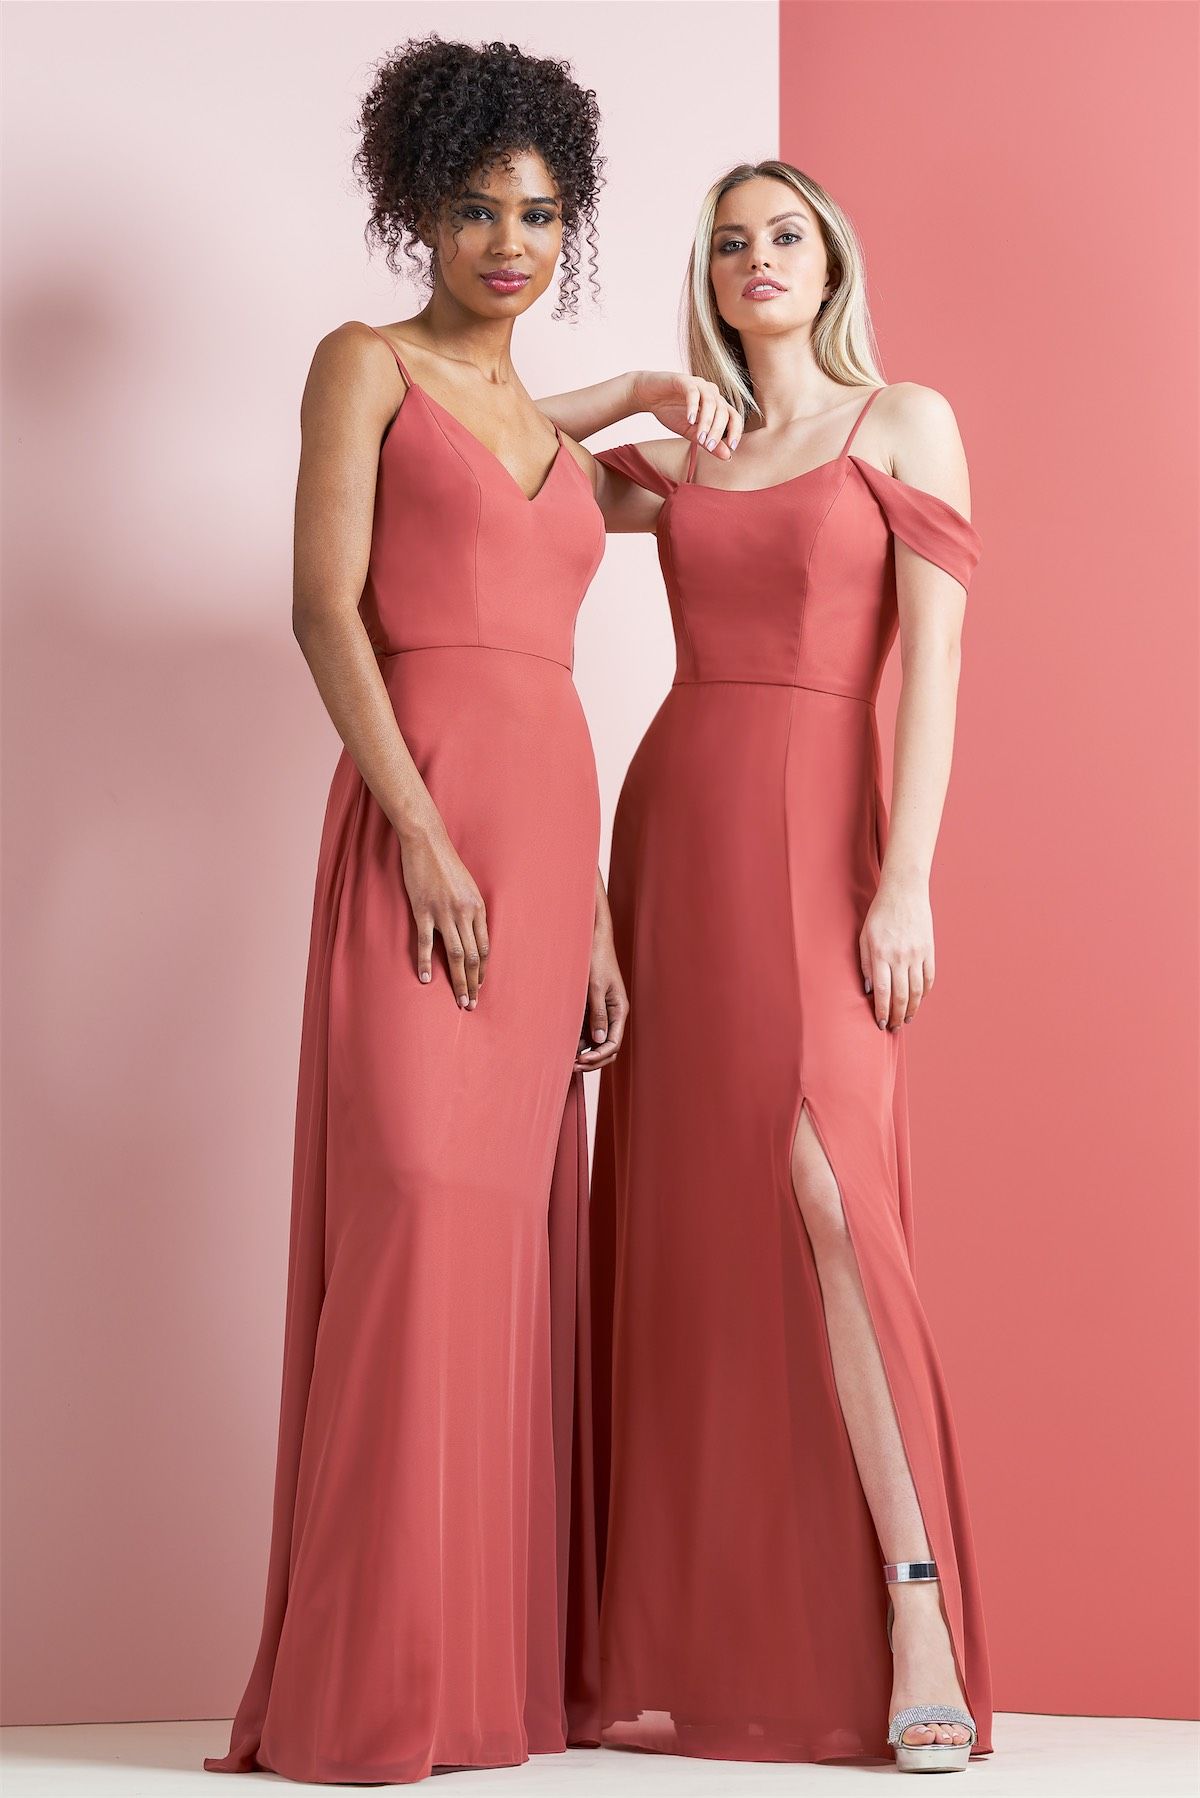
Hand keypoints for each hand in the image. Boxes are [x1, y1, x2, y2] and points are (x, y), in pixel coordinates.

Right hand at [398, 821, 488, 1008]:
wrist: (427, 843)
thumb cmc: (447, 864)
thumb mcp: (468, 887)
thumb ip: (471, 910)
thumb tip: (473, 932)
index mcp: (477, 908)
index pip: (485, 947)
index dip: (483, 970)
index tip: (480, 986)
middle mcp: (464, 913)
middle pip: (473, 956)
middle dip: (473, 983)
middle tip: (471, 1004)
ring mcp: (444, 913)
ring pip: (455, 954)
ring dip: (458, 980)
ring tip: (459, 1000)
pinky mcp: (423, 911)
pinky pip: (427, 943)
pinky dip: (427, 962)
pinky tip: (426, 979)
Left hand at [575, 929, 628, 1069]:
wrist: (591, 940)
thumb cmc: (596, 960)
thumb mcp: (596, 987)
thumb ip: (598, 1014)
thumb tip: (598, 1041)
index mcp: (619, 1010)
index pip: (613, 1043)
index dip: (598, 1057)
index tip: (581, 1060)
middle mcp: (612, 1015)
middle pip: (606, 1048)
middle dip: (592, 1060)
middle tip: (571, 1066)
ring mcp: (601, 1013)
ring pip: (595, 1042)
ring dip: (583, 1052)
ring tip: (563, 1058)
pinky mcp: (590, 1009)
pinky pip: (586, 1031)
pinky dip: (577, 1040)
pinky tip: (562, 1044)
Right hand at [629, 371, 741, 458]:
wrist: (647, 395)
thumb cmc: (670, 411)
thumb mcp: (690, 432)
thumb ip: (708, 443)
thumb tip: (728, 457)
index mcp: (716, 404)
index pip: (733, 416)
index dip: (736, 431)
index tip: (732, 447)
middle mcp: (711, 392)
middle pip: (723, 411)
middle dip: (717, 430)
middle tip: (708, 446)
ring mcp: (698, 384)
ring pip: (710, 402)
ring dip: (706, 422)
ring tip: (699, 437)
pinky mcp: (683, 380)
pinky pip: (693, 393)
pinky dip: (692, 407)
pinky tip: (689, 420)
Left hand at [859, 877, 933, 1029]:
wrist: (904, 892)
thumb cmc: (879, 914)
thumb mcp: (864, 937)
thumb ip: (865, 964)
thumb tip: (868, 990)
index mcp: (881, 955)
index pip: (882, 991)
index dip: (882, 1011)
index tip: (881, 1023)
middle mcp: (900, 957)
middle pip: (901, 996)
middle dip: (897, 1016)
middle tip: (894, 1027)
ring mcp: (917, 954)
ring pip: (917, 991)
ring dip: (912, 1009)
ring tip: (907, 1019)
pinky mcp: (929, 950)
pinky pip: (929, 978)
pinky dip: (924, 992)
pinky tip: (919, 1000)